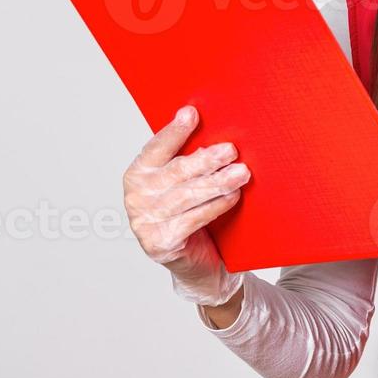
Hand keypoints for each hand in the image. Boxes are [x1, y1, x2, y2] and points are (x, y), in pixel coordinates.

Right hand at [123, 105, 249, 306]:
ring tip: (241, 173)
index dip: (174, 131)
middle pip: (176, 172)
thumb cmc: (193, 213)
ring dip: (217, 182)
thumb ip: (190, 160)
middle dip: (206, 160)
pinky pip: (194, 219)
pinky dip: (216, 205)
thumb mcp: (186, 184)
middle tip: (231, 150)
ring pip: (187, 195)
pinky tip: (233, 196)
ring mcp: (145, 222)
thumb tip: (214, 127)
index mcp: (138, 174)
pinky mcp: (160, 243)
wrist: (198, 264)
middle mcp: (136, 197)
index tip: (192, 114)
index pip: (156, 148)